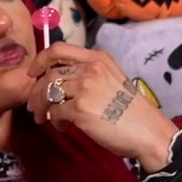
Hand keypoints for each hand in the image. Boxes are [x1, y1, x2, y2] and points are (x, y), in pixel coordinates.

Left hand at [25, 43, 180, 170]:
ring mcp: (84, 87)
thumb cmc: (131, 110)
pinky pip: (54, 111)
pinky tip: (62, 127)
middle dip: (36, 91)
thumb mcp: (112, 80)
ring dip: (41, 107)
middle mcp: (90, 68)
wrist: (149, 132)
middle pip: (49, 74)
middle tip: (33, 106)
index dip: (40, 60)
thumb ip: (88, 74)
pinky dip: (54, 120)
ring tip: (43, 119)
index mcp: (98, 58)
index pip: (59, 49)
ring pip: (46, 92)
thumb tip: (56, 82)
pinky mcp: (79, 108)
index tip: (33, 74)